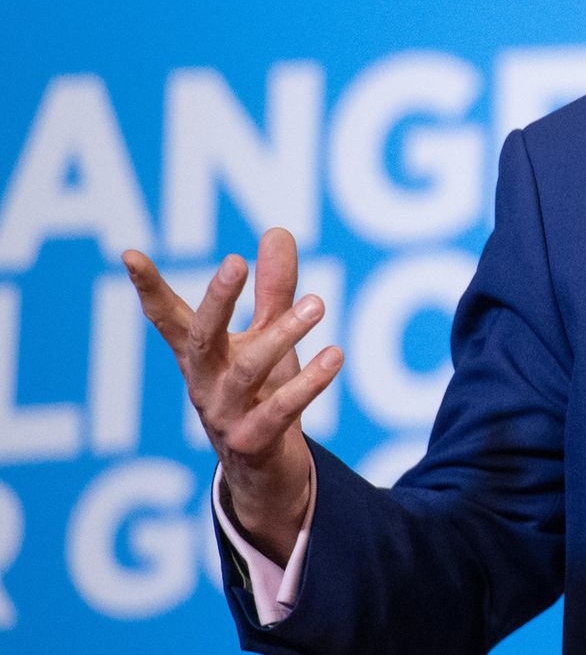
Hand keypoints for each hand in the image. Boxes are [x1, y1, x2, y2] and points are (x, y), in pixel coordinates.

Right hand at [123, 227, 342, 565]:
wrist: (267, 474)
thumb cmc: (262, 395)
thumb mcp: (269, 339)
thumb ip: (274, 290)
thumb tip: (277, 232)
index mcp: (201, 356)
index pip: (169, 318)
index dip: (148, 288)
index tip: (128, 255)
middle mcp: (204, 383)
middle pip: (202, 337)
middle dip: (217, 300)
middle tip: (235, 262)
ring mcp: (224, 415)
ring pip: (247, 371)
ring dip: (282, 335)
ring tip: (318, 303)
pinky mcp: (252, 443)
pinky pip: (279, 410)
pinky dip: (308, 383)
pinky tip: (335, 355)